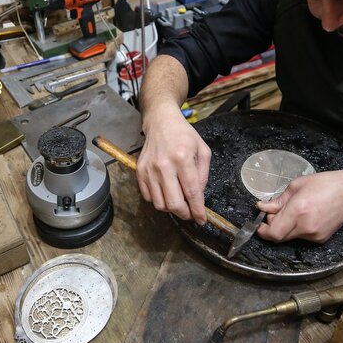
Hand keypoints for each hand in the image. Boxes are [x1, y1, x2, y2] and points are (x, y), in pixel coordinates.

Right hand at [137, 104, 210, 223]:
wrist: (161, 122)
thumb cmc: (184, 136)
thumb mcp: (202, 150)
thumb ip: (203, 175)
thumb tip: (198, 197)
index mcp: (183, 158)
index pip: (192, 192)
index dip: (197, 210)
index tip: (201, 219)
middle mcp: (164, 165)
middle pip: (174, 203)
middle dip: (185, 214)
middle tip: (190, 213)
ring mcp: (149, 169)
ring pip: (160, 204)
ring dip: (171, 209)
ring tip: (178, 201)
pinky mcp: (139, 171)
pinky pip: (148, 197)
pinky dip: (158, 200)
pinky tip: (166, 192)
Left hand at [256, 170, 342, 242]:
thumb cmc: (325, 184)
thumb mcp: (296, 186)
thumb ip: (278, 200)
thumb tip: (262, 207)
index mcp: (298, 210)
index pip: (274, 233)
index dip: (263, 231)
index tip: (260, 225)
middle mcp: (306, 226)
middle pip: (280, 237)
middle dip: (273, 226)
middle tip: (276, 213)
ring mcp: (315, 235)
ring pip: (290, 237)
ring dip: (286, 227)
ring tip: (296, 211)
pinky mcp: (321, 239)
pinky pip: (302, 237)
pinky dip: (298, 228)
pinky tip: (307, 215)